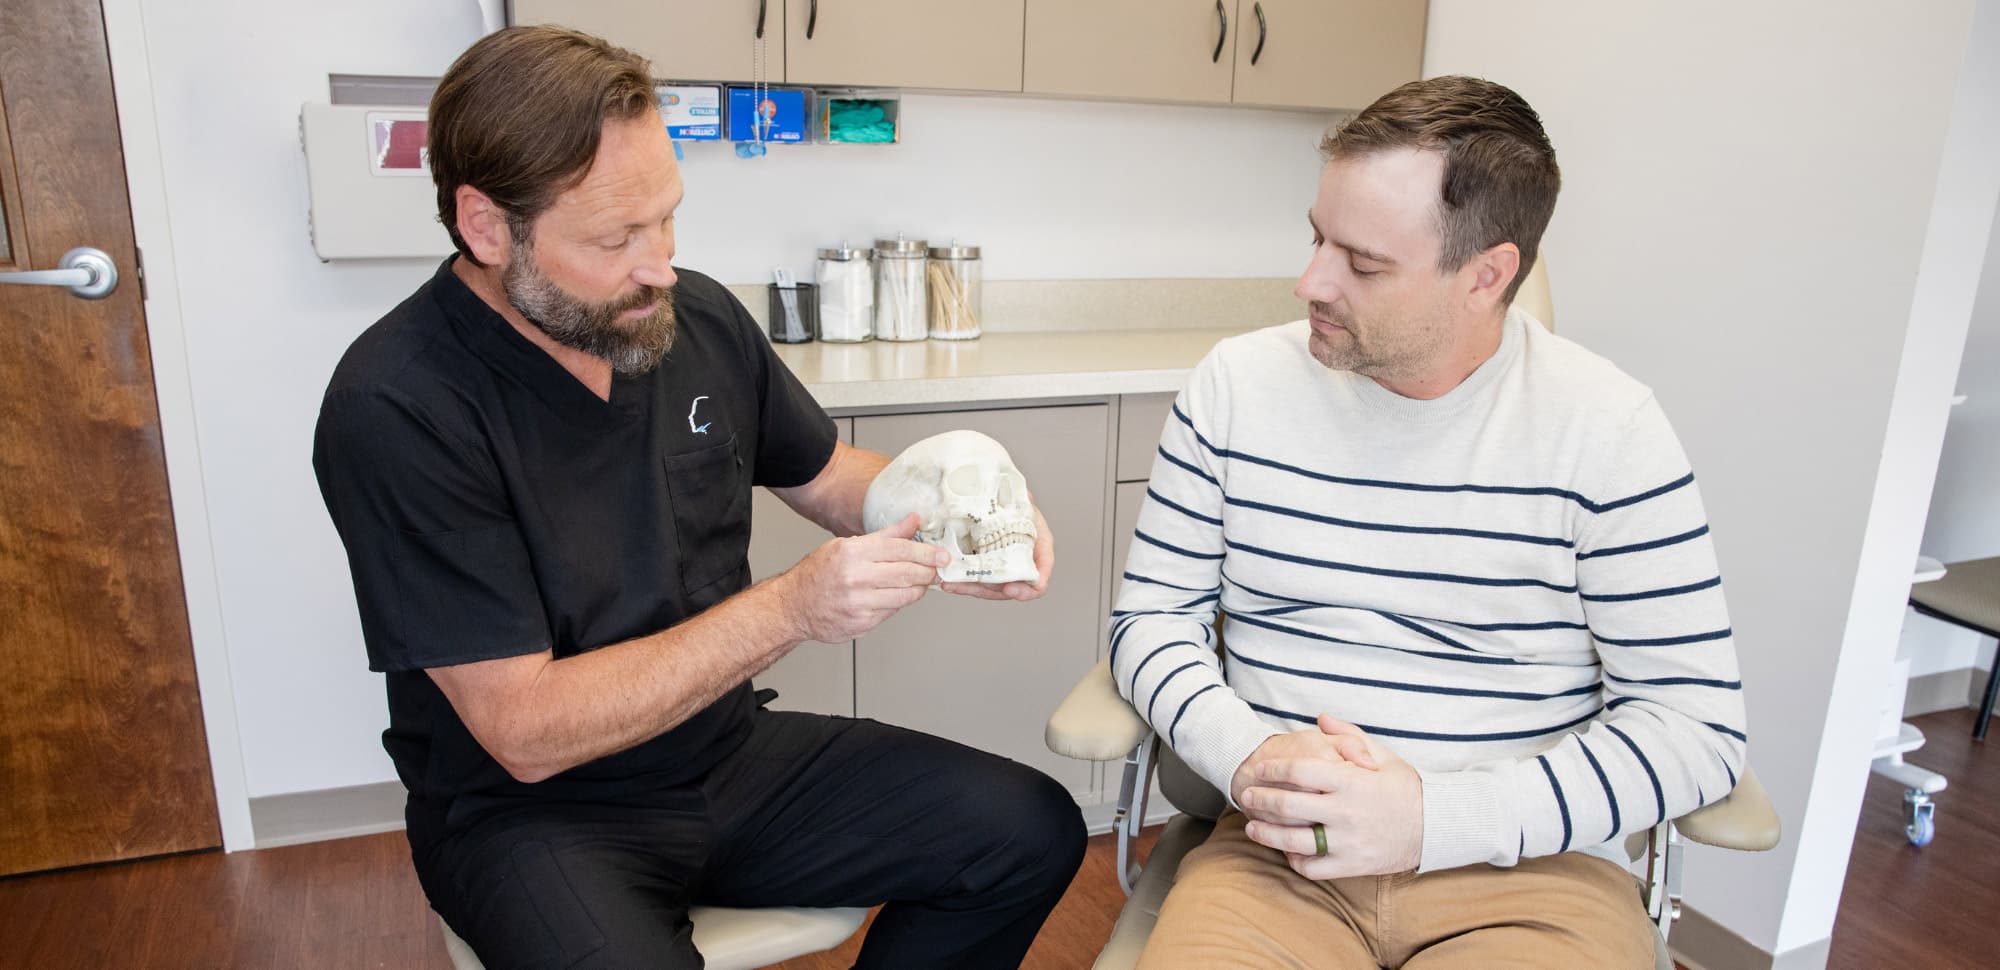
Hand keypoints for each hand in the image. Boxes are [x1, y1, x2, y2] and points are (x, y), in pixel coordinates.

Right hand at [778, 513, 947, 642]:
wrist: (794, 606)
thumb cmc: (819, 573)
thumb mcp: (847, 545)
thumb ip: (885, 535)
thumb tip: (913, 521)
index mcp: (852, 552)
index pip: (901, 549)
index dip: (927, 552)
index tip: (941, 555)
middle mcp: (855, 577)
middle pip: (908, 573)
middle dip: (929, 571)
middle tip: (938, 568)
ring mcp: (859, 603)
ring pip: (905, 595)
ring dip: (918, 588)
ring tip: (919, 582)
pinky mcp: (862, 623)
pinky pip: (893, 611)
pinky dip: (899, 602)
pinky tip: (896, 595)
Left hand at [939, 504, 1054, 601]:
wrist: (993, 498)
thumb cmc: (1012, 498)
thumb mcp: (1021, 497)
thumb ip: (1023, 501)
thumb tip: (1023, 499)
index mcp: (1039, 545)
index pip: (1041, 572)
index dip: (1029, 587)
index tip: (1011, 588)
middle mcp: (1024, 560)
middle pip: (1015, 586)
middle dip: (994, 590)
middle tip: (978, 586)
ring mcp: (1004, 567)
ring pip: (992, 588)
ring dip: (973, 589)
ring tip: (954, 585)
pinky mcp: (986, 569)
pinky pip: (976, 582)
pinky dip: (963, 584)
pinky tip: (949, 583)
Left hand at [1239, 715, 1423, 878]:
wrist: (1437, 827)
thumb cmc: (1407, 788)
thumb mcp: (1383, 755)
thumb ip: (1349, 736)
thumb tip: (1321, 718)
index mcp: (1351, 781)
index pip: (1300, 770)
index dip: (1273, 768)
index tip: (1259, 767)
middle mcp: (1345, 812)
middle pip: (1288, 805)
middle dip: (1260, 799)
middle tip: (1246, 795)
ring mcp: (1347, 841)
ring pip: (1293, 840)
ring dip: (1266, 834)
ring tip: (1252, 828)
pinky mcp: (1352, 865)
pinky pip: (1313, 868)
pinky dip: (1295, 861)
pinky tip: (1286, 851)